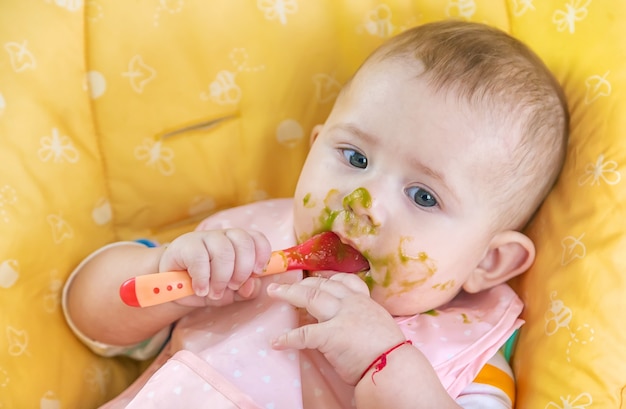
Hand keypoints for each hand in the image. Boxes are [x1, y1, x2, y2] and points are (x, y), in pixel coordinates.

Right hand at [159, 229, 271, 306]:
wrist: (171, 285)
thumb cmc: (205, 285)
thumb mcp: (228, 292)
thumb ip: (244, 290)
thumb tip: (251, 286)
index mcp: (238, 243)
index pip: (257, 239)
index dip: (261, 255)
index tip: (257, 273)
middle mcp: (223, 236)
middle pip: (243, 243)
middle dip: (242, 271)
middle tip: (232, 287)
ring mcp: (204, 238)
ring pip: (224, 251)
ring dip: (222, 277)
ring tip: (214, 292)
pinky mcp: (185, 245)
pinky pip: (200, 258)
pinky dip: (203, 278)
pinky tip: (201, 289)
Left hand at [266, 273, 405, 384]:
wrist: (396, 367)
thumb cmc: (389, 351)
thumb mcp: (376, 324)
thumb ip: (359, 317)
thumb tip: (346, 322)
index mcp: (363, 300)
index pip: (341, 281)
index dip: (323, 279)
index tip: (312, 279)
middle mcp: (351, 303)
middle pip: (320, 286)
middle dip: (298, 284)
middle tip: (281, 285)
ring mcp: (341, 317)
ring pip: (310, 297)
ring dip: (289, 294)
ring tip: (273, 294)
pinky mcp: (332, 335)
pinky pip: (304, 334)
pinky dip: (288, 338)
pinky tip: (277, 342)